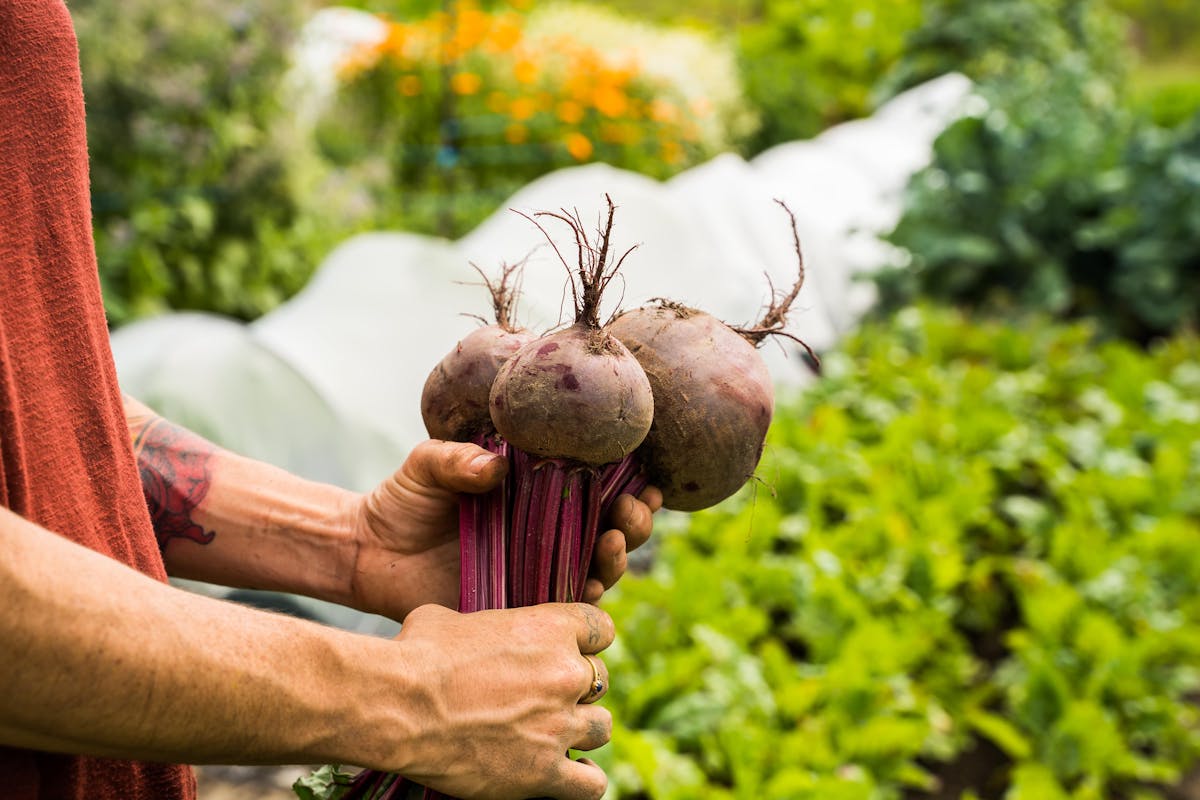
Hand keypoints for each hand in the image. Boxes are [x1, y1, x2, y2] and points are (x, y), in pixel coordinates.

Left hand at [349, 440, 659, 619]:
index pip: (598, 488)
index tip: (645, 478)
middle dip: (634, 523)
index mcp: (537, 494)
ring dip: (617, 558)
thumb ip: (457, 459)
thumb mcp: (427, 466)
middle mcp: (547, 533)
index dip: (631, 485)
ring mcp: (537, 571)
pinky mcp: (520, 607)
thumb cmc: (402, 500)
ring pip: (598, 570)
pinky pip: (563, 610)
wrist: (367, 551)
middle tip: (629, 512)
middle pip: (611, 531)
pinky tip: (590, 586)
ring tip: (612, 542)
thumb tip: (494, 466)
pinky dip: (585, 600)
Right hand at [390, 602, 614, 799]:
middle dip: (576, 687)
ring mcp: (558, 725)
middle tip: (545, 695)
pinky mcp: (544, 771)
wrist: (398, 706)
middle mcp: (565, 674)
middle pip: (600, 679)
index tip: (570, 649)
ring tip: (555, 733)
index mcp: (549, 628)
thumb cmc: (416, 654)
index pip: (601, 628)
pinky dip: (583, 780)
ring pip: (602, 728)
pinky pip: (591, 784)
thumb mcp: (451, 618)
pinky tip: (566, 773)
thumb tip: (469, 632)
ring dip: (582, 729)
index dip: (587, 639)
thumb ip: (484, 625)